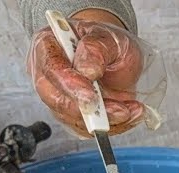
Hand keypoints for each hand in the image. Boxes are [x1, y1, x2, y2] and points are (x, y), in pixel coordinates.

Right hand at [27, 11, 145, 135]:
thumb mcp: (108, 37)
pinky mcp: (75, 116)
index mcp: (48, 46)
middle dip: (87, 110)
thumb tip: (87, 70)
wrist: (119, 57)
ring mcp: (60, 98)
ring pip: (72, 119)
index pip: (51, 69)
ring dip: (105, 120)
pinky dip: (113, 125)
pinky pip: (89, 129)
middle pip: (55, 100)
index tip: (91, 96)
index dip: (70, 86)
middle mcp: (48, 75)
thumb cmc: (108, 43)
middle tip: (117, 110)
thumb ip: (96, 48)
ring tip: (129, 109)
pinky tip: (130, 114)